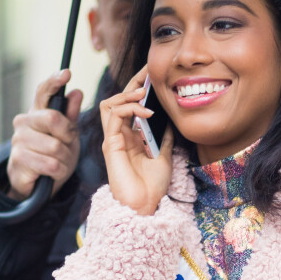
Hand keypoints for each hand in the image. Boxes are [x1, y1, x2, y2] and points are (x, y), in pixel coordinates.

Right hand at [7, 69, 82, 199]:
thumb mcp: (68, 135)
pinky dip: (59, 171)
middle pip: (54, 119)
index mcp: (37, 111)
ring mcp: (19, 140)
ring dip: (65, 158)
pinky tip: (53, 173)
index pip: (44, 91)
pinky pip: (51, 164)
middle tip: (67, 146)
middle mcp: (24, 122)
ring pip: (55, 146)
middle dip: (68, 136)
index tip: (67, 73)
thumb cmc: (54, 154)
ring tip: (60, 162)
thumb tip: (76, 92)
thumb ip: (71, 115)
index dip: (55, 81)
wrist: (37, 184)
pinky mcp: (18, 160)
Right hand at [100, 66, 173, 215]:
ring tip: (144, 93)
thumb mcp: (164, 155)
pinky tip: (146, 112)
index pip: (129, 104)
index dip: (138, 88)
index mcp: (130, 135)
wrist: (145, 206)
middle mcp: (119, 134)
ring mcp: (114, 139)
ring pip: (110, 104)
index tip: (153, 75)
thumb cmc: (152, 185)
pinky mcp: (111, 145)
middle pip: (117, 99)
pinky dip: (129, 109)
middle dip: (133, 84)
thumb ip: (164, 138)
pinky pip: (114, 116)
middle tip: (148, 74)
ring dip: (127, 94)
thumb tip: (170, 121)